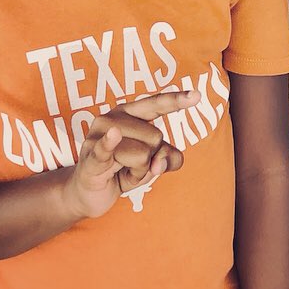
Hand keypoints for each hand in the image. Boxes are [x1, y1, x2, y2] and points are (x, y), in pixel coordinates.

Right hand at [68, 89, 199, 220]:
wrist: (90, 193)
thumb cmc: (122, 170)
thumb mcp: (153, 163)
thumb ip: (169, 158)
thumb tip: (160, 161)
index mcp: (129, 113)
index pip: (156, 104)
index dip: (176, 100)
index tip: (198, 95)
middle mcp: (113, 117)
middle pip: (156, 138)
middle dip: (150, 160)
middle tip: (131, 165)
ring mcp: (99, 135)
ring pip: (142, 155)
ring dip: (138, 173)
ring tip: (121, 171)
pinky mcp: (91, 157)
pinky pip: (106, 149)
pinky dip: (111, 144)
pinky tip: (113, 135)